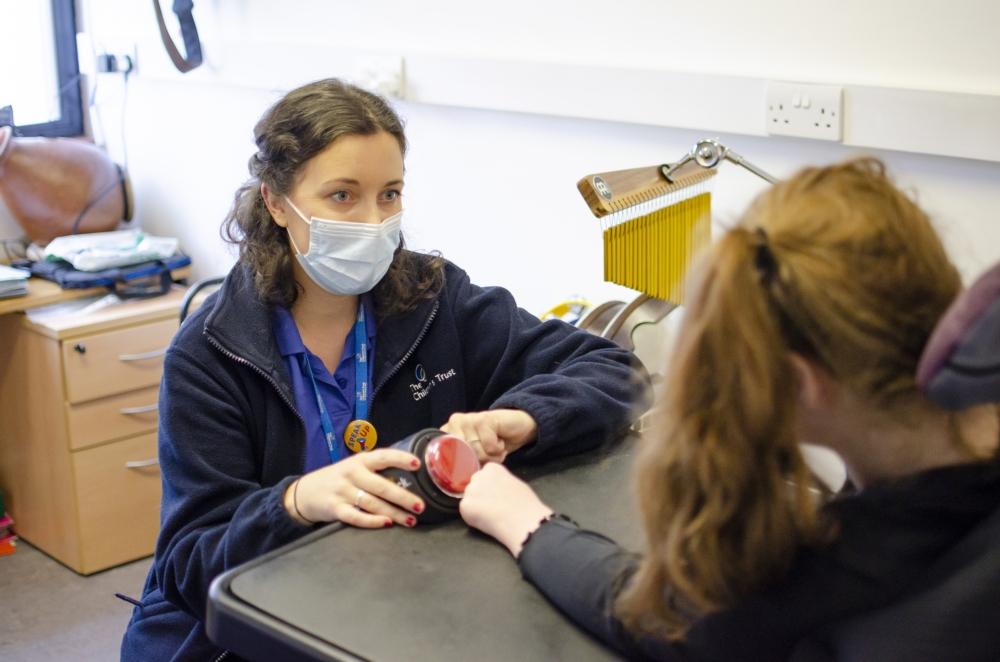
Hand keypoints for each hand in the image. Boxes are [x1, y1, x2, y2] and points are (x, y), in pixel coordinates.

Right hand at [284, 449, 425, 528]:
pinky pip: (355, 516)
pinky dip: (371, 521)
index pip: (383, 456)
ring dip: (393, 512)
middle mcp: (352, 474)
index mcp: (360, 461)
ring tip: (410, 519)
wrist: (305, 491)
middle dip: (402, 497)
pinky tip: (386, 523)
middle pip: (381, 485)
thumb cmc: (339, 479)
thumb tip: (410, 477)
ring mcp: (342, 491)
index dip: (400, 459)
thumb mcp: (355, 467)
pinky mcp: (335, 508)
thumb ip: (376, 471)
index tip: (417, 464)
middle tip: (419, 505)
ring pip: (372, 503)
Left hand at [440, 408, 537, 463]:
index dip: (457, 466)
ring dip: (491, 456)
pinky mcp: (484, 418)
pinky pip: (489, 446)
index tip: (467, 468)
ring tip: (495, 448)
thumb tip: (457, 481)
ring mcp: (468, 419)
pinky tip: (500, 441)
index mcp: (447, 433)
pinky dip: (498, 449)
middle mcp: (454, 423)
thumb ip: (462, 463)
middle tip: (487, 454)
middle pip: (462, 456)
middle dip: (479, 461)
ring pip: (476, 452)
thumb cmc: (494, 445)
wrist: (518, 427)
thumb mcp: (475, 457)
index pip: (443, 455)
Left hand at [459, 463, 551, 557]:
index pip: (484, 476)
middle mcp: (478, 476)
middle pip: (474, 486)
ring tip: (492, 515)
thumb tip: (495, 487)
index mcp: (492, 468)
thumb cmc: (525, 505)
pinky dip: (473, 518)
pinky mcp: (465, 505)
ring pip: (470, 499)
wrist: (522, 521)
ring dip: (476, 507)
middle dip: (481, 496)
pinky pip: (466, 512)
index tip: (497, 495)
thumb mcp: (515, 483)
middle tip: (493, 507)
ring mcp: (470, 490)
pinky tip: (486, 521)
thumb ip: (501, 480)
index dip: (490, 488)